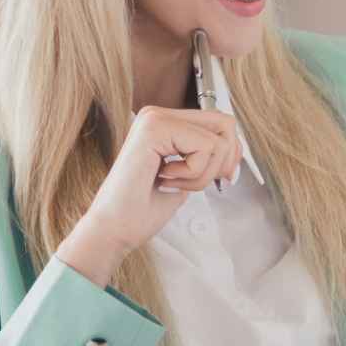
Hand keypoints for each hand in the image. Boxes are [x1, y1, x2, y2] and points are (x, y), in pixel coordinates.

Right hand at [79, 105, 244, 257]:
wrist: (114, 230)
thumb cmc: (141, 211)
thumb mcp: (186, 177)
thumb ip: (204, 158)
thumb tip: (232, 151)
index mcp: (163, 123)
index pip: (219, 122)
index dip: (230, 153)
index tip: (220, 178)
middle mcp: (157, 114)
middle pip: (225, 123)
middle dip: (223, 161)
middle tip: (196, 183)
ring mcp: (154, 118)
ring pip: (218, 139)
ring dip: (203, 174)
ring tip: (172, 183)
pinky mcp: (154, 128)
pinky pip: (205, 147)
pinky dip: (194, 174)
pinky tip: (164, 178)